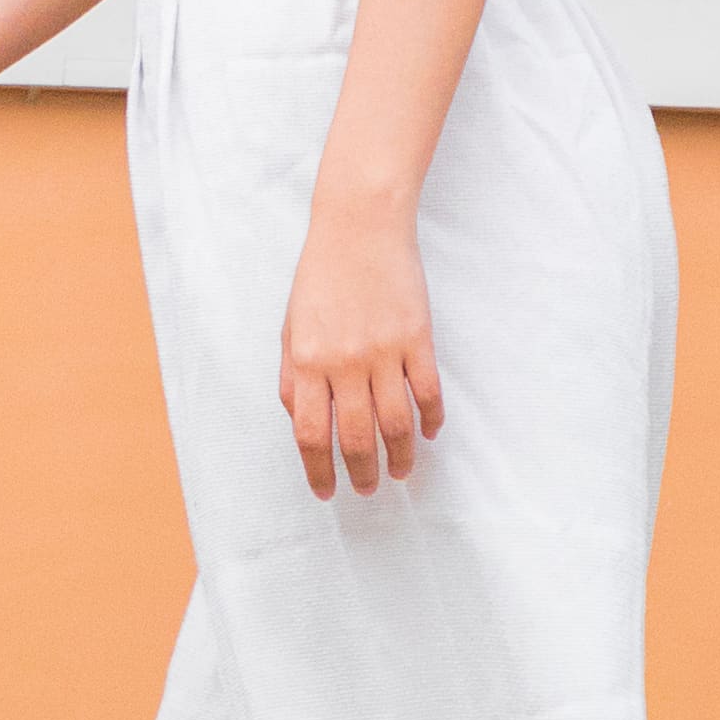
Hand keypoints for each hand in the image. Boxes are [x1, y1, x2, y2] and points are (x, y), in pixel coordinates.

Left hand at [276, 201, 443, 497]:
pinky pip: (427, 393)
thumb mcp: (290, 326)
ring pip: (396, 424)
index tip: (327, 492)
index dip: (318, 470)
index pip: (310, 433)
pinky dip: (430, 420)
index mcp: (305, 360)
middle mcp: (343, 362)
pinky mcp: (417, 338)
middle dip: (362, 473)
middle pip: (355, 437)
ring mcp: (383, 351)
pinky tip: (428, 434)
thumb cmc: (320, 277)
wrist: (359, 227)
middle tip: (369, 490)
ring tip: (400, 473)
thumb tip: (300, 422)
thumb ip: (291, 377)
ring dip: (400, 457)